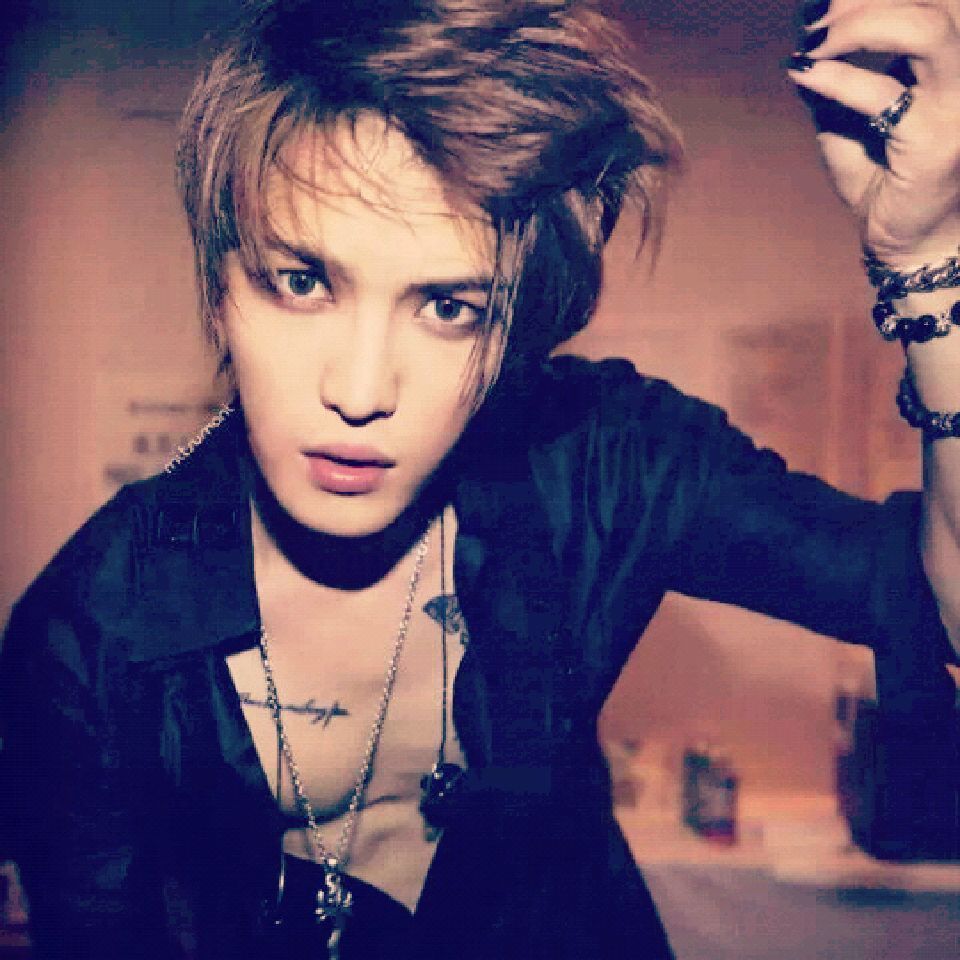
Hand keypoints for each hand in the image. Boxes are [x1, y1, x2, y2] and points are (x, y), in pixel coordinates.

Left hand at [788, 0, 959, 268]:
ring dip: (862, 24)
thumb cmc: (882, 181)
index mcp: (950, 60)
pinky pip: (886, 98)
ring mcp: (959, 106)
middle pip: (938, 0)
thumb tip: (801, 41)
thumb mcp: (849, 120)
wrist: (907, 243)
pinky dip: (841, 81)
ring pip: (927, 31)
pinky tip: (807, 75)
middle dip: (865, 0)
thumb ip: (834, 78)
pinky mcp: (937, 144)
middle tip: (814, 21)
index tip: (819, 7)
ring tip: (814, 42)